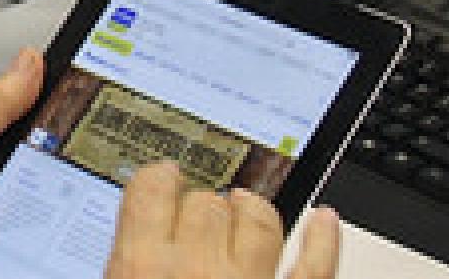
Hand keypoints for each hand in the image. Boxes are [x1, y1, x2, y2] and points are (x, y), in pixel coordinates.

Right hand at [105, 163, 342, 278]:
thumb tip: (125, 254)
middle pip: (205, 202)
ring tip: (245, 206)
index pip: (151, 191)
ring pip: (259, 219)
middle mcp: (196, 269)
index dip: (157, 180)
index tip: (160, 179)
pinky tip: (325, 221)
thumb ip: (123, 267)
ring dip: (251, 209)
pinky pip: (314, 268)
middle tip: (198, 211)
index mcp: (140, 268)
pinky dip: (324, 240)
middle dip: (202, 203)